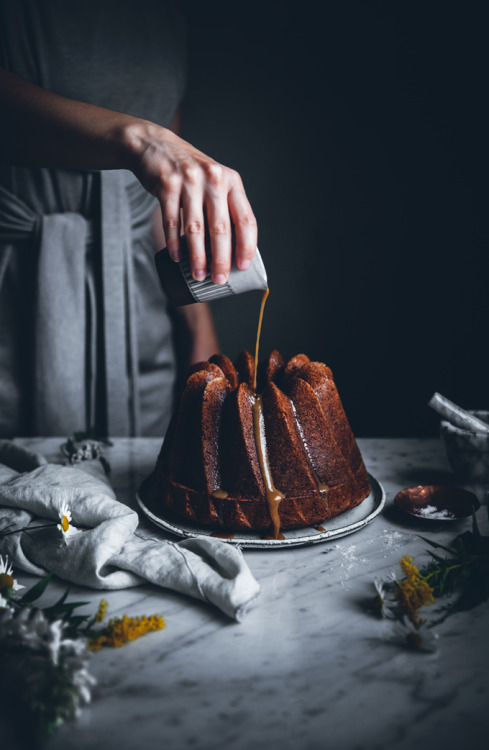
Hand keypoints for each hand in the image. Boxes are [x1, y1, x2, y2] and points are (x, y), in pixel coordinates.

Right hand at [127, 122, 256, 284]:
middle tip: (219, 278)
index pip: (246, 219)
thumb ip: (224, 207)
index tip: (243, 266)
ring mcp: (189, 181)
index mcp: (232, 181)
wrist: (155, 146)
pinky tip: (176, 257)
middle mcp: (214, 179)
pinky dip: (175, 243)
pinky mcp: (166, 185)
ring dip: (197, 257)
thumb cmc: (189, 172)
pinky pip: (172, 222)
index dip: (246, 246)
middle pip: (221, 228)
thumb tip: (231, 249)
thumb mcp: (214, 181)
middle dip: (221, 259)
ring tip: (198, 274)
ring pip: (196, 228)